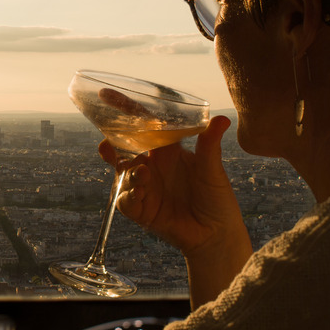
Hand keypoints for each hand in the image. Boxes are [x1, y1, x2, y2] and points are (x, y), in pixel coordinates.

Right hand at [99, 116, 244, 255]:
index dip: (126, 111)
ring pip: (123, 175)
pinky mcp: (142, 210)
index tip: (108, 95)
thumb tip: (221, 118)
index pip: (143, 126)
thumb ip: (209, 146)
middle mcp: (152, 166)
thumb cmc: (217, 199)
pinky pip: (126, 201)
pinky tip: (140, 195)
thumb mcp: (213, 170)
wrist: (216, 234)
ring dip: (128, 173)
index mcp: (167, 151)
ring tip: (142, 175)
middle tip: (108, 144)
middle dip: (111, 146)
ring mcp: (145, 188)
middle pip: (123, 151)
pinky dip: (129, 196)